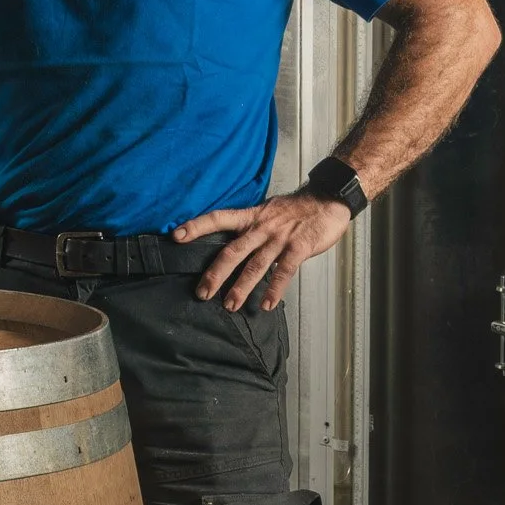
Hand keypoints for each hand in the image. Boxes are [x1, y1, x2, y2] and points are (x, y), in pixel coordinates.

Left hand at [174, 191, 352, 311]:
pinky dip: (275, 289)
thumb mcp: (267, 211)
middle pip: (232, 251)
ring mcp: (279, 239)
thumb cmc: (296, 209)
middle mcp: (261, 228)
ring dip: (241, 287)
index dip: (197, 226)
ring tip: (230, 305)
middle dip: (215, 274)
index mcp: (251, 217)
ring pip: (255, 265)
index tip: (176, 235)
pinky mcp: (298, 248)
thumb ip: (250, 227)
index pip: (218, 218)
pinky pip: (284, 271)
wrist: (328, 199)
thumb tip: (232, 245)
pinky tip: (267, 304)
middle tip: (202, 293)